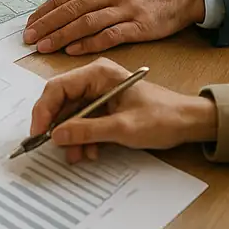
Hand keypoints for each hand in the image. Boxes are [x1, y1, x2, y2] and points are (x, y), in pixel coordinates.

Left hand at [23, 0, 205, 54]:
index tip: (30, 24)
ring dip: (62, 36)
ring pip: (85, 23)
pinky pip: (109, 35)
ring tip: (45, 47)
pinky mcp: (139, 25)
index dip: (45, 11)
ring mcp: (124, 7)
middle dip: (47, 25)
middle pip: (71, 9)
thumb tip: (63, 6)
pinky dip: (89, 43)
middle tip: (29, 38)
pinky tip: (74, 50)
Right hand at [30, 58, 216, 163]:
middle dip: (58, 127)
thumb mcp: (122, 128)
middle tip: (55, 147)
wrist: (189, 123)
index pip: (57, 87)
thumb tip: (56, 135)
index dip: (44, 110)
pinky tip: (90, 152)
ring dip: (72, 137)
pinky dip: (83, 138)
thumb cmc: (162, 118)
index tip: (39, 133)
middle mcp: (94, 80)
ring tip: (77, 155)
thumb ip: (87, 131)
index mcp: (97, 73)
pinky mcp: (104, 107)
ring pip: (71, 115)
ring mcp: (99, 94)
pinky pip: (84, 122)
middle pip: (62, 102)